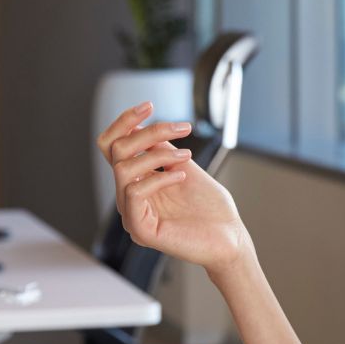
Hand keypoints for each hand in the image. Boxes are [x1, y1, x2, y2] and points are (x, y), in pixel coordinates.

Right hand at [95, 101, 249, 272]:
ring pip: (123, 169)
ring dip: (157, 154)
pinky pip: (135, 193)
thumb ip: (161, 149)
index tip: (149, 105)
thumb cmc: (211, 207)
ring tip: (186, 156)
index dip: (125, 122)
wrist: (231, 238)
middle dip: (148, 132)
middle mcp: (129, 196)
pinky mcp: (142, 230)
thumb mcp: (184, 166)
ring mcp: (133, 214)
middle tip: (183, 128)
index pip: (113, 146)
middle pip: (116, 151)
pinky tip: (181, 176)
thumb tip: (140, 125)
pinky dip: (159, 178)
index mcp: (137, 180)